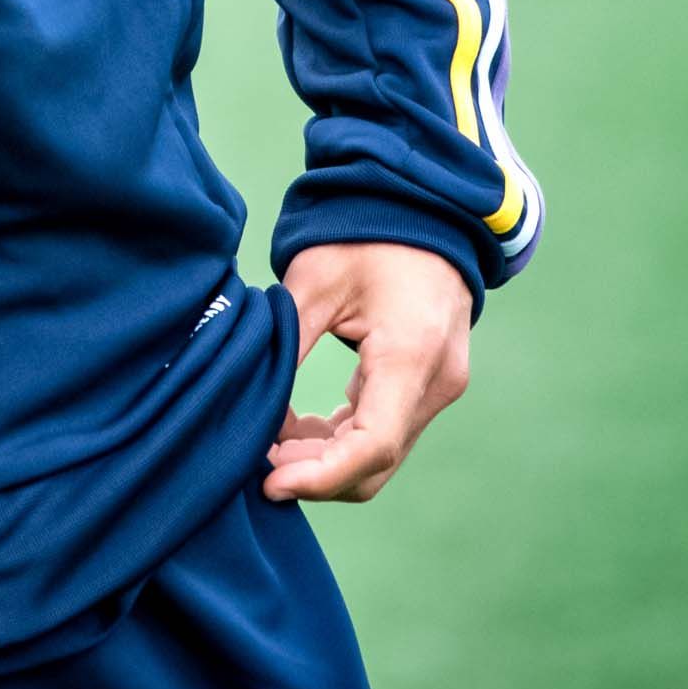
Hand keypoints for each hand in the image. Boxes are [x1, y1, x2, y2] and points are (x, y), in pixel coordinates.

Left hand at [266, 242, 470, 504]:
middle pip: (376, 462)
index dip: (318, 477)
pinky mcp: (431, 382)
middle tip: (258, 464)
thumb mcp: (314, 278)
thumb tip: (248, 397)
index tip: (269, 482)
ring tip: (270, 445)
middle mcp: (435, 381)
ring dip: (327, 459)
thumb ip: (285, 340)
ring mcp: (439, 385)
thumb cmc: (366, 232)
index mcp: (410, 354)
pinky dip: (345, 438)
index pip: (371, 446)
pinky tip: (299, 429)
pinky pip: (388, 429)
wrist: (424, 206)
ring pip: (383, 452)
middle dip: (316, 474)